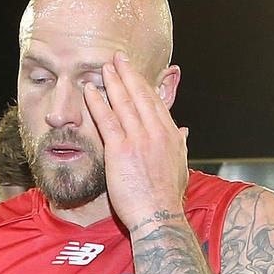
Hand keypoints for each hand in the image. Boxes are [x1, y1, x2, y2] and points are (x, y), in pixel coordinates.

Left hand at [83, 50, 188, 230]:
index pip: (156, 104)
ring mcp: (138, 140)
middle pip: (140, 96)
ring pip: (124, 103)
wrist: (159, 216)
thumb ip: (180, 145)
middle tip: (119, 58)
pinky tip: (89, 90)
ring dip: (112, 81)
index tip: (136, 74)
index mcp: (170, 137)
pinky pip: (106, 120)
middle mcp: (156, 133)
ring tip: (104, 66)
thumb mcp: (181, 167)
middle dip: (129, 74)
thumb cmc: (167, 198)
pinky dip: (98, 102)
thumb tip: (184, 131)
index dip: (145, 85)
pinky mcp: (120, 150)